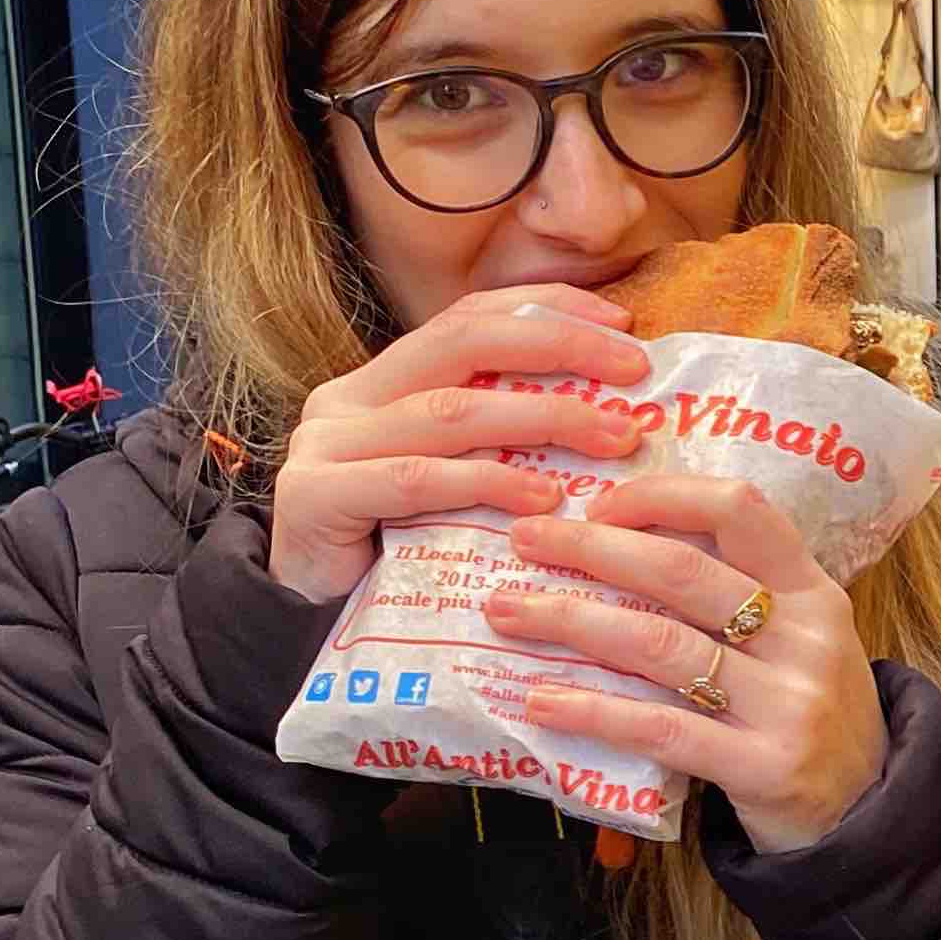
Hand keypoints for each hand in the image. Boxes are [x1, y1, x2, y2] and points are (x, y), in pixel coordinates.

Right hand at [269, 288, 656, 603]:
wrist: (306, 628)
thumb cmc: (398, 560)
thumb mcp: (461, 490)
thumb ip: (503, 445)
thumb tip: (613, 416)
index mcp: (385, 383)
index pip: (469, 319)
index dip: (547, 312)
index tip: (624, 325)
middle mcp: (350, 399)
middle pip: (462, 345)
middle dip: (557, 348)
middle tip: (634, 368)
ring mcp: (325, 444)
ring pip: (448, 412)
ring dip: (541, 417)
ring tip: (612, 438)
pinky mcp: (313, 495)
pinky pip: (415, 480)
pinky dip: (485, 483)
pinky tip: (543, 499)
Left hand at [486, 472, 887, 854]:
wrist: (868, 821)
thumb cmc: (809, 719)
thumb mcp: (799, 644)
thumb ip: (738, 599)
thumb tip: (620, 545)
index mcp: (814, 591)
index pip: (738, 510)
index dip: (660, 497)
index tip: (596, 504)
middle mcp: (807, 638)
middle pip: (682, 572)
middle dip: (591, 549)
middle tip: (523, 542)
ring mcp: (790, 704)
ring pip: (661, 645)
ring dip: (571, 622)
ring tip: (507, 614)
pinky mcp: (765, 768)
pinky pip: (661, 728)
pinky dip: (592, 711)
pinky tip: (541, 701)